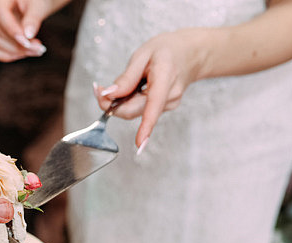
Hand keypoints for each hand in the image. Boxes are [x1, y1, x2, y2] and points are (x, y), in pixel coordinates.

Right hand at [0, 0, 60, 61]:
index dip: (12, 31)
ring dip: (15, 51)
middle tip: (39, 49)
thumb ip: (33, 18)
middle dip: (18, 44)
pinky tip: (23, 53)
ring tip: (37, 50)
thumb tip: (28, 35)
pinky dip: (8, 55)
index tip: (27, 43)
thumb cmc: (36, 1)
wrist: (34, 4)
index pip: (0, 15)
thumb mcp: (38, 6)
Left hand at [95, 29, 205, 148]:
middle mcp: (170, 96)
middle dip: (113, 105)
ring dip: (121, 103)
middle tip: (99, 90)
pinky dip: (131, 102)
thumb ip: (126, 77)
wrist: (191, 53)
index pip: (154, 105)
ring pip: (136, 112)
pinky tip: (135, 88)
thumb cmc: (167, 50)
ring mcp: (169, 104)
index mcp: (165, 77)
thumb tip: (109, 95)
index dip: (145, 125)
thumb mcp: (143, 54)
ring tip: (122, 83)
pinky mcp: (164, 108)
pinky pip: (141, 110)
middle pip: (135, 111)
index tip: (139, 143)